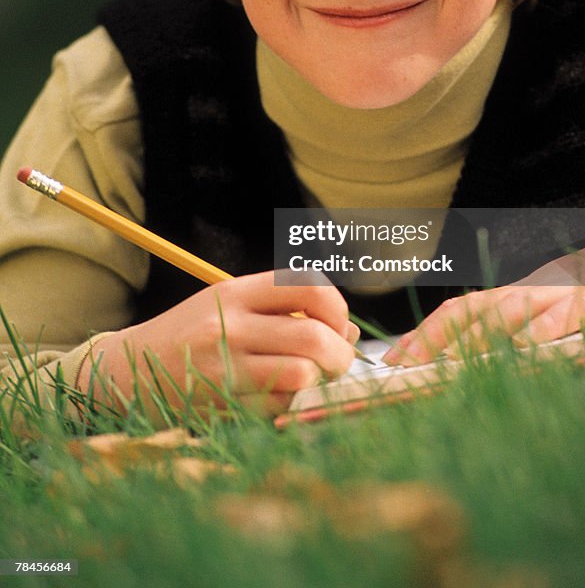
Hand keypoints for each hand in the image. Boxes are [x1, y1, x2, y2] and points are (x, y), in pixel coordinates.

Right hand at [78, 271, 357, 415]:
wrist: (125, 372)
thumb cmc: (191, 335)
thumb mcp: (230, 306)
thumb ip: (286, 310)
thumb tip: (349, 329)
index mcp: (236, 292)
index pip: (307, 285)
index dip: (337, 306)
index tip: (337, 323)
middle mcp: (229, 325)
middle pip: (314, 336)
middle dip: (341, 355)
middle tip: (337, 363)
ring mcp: (222, 368)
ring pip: (302, 375)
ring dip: (320, 383)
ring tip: (313, 382)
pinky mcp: (219, 407)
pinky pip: (278, 409)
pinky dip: (291, 406)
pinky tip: (281, 400)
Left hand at [383, 212, 584, 364]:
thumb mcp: (541, 323)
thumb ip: (506, 339)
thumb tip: (458, 367)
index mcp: (512, 299)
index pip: (458, 312)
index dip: (423, 334)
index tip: (392, 360)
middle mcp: (529, 293)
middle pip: (472, 309)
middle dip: (433, 337)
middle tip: (405, 367)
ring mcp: (560, 296)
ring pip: (510, 310)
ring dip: (476, 339)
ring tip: (449, 365)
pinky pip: (564, 317)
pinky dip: (542, 333)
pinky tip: (523, 351)